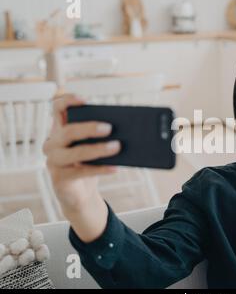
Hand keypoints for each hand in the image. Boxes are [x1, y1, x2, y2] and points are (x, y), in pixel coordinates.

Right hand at [43, 94, 120, 218]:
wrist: (79, 193)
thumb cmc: (88, 164)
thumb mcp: (93, 146)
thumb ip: (100, 136)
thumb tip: (125, 129)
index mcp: (60, 129)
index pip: (57, 108)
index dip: (68, 101)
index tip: (86, 101)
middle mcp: (52, 143)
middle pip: (68, 131)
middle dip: (89, 128)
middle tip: (109, 128)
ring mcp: (54, 161)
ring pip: (75, 152)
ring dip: (98, 149)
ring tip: (117, 147)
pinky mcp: (59, 178)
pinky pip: (81, 172)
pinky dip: (100, 169)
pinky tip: (115, 168)